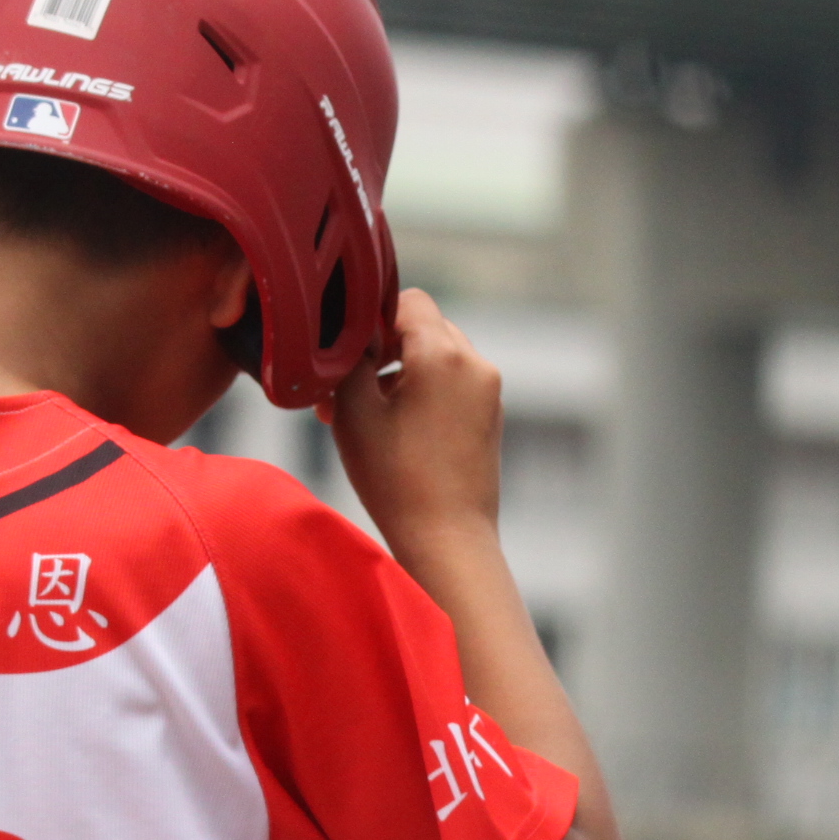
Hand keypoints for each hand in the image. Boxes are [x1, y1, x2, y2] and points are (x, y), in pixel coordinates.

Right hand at [327, 290, 502, 556]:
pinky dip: (424, 393)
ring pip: (438, 356)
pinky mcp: (490, 416)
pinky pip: (453, 384)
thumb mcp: (354, 413)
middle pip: (424, 328)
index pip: (408, 300)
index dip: (373, 319)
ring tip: (368, 416)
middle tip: (348, 390)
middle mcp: (474, 362)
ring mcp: (488, 390)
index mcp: (442, 353)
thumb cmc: (396, 480)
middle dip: (385, 350)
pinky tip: (397, 431)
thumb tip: (348, 336)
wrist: (447, 539)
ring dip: (402, 373)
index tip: (350, 355)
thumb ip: (348, 359)